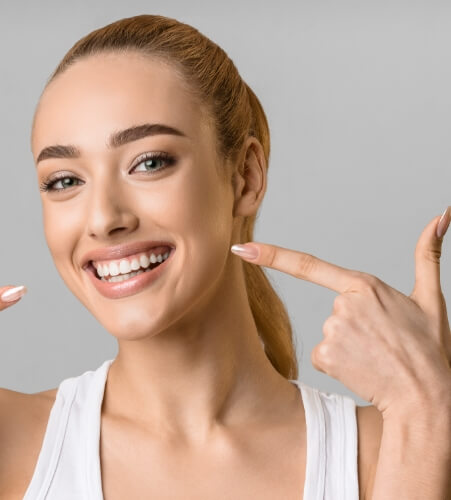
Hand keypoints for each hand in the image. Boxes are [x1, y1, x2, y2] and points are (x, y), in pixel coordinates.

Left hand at [231, 210, 450, 418]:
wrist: (427, 396)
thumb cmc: (429, 348)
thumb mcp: (431, 298)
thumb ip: (429, 255)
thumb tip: (442, 215)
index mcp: (364, 285)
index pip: (308, 265)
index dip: (271, 255)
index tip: (241, 248)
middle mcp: (342, 305)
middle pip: (334, 310)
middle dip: (355, 324)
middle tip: (384, 341)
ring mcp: (331, 330)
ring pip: (330, 333)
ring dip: (350, 345)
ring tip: (377, 355)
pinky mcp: (324, 355)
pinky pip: (324, 354)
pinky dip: (341, 362)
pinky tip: (363, 367)